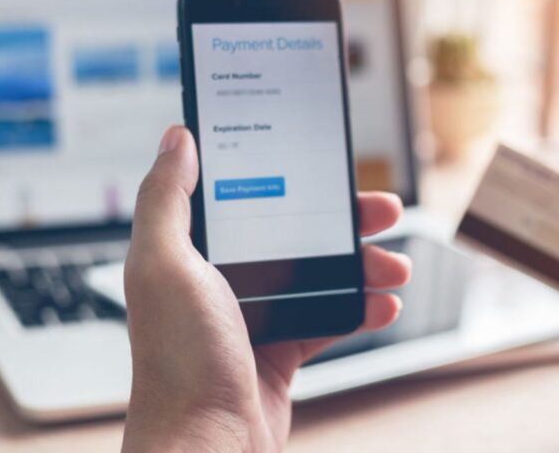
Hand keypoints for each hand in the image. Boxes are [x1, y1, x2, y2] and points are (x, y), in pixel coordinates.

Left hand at [122, 126, 410, 451]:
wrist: (208, 447)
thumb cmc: (179, 362)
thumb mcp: (164, 265)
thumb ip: (166, 198)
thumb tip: (177, 137)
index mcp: (189, 252)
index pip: (243, 195)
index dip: (286, 174)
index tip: (323, 161)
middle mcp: (219, 280)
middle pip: (292, 232)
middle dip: (342, 222)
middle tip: (383, 210)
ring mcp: (252, 317)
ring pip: (317, 274)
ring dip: (361, 266)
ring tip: (394, 266)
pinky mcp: (278, 351)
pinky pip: (328, 318)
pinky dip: (359, 309)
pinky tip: (385, 304)